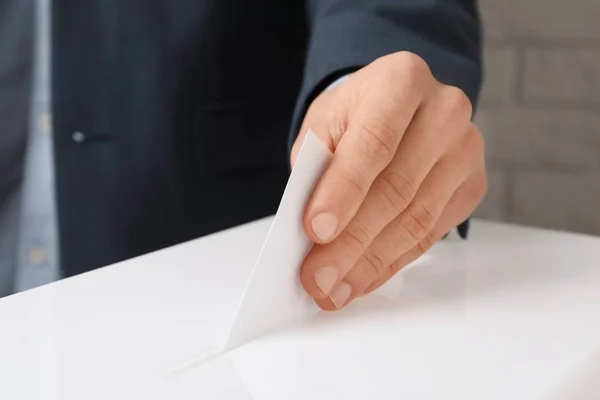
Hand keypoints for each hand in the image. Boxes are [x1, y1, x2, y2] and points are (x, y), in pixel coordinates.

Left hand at [293, 52, 486, 310]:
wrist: (395, 106)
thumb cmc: (355, 114)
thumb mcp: (325, 125)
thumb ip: (317, 169)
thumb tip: (312, 236)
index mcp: (401, 81)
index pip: (373, 143)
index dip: (344, 192)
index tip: (315, 231)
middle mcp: (444, 111)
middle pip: (396, 189)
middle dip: (351, 243)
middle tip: (316, 278)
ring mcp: (465, 150)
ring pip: (415, 220)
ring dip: (369, 263)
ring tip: (333, 289)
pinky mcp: (471, 185)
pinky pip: (430, 235)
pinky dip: (391, 262)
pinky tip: (361, 278)